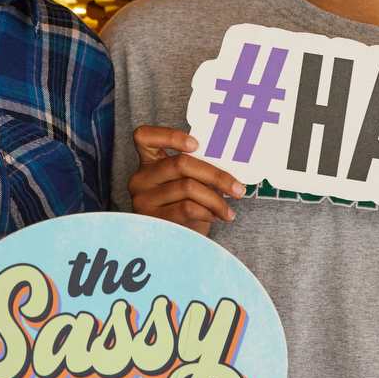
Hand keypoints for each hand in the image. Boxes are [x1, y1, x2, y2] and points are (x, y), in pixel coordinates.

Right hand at [127, 125, 244, 234]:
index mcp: (149, 162)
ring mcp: (144, 199)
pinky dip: (207, 211)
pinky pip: (187, 207)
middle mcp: (141, 178)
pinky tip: (214, 216)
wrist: (175, 242)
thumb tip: (226, 162)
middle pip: (181, 164)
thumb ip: (194, 169)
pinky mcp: (153, 218)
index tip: (196, 144)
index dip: (169, 135)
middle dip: (216, 176)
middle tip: (237, 188)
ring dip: (216, 200)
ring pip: (189, 187)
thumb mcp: (184, 184)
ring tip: (227, 210)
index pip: (145, 136)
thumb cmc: (183, 207)